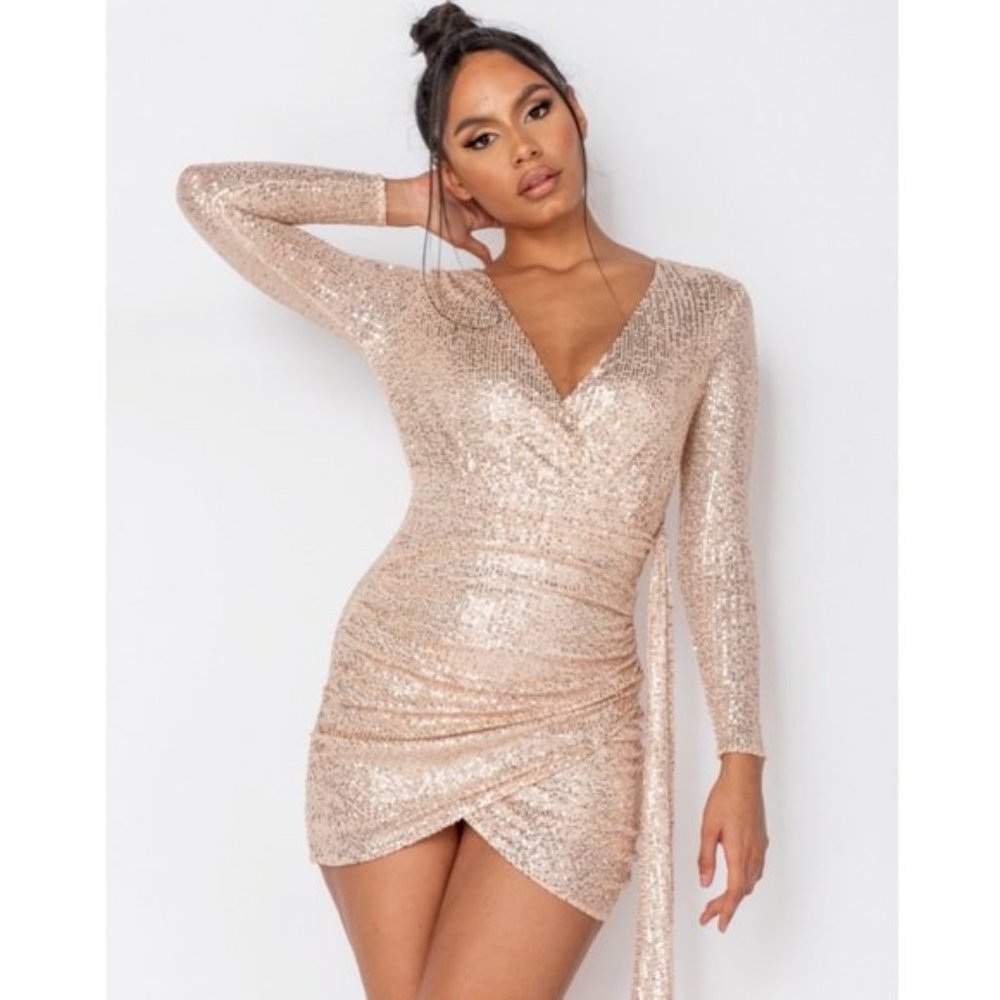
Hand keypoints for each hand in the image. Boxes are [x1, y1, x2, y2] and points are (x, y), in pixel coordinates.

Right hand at [411, 168, 499, 265]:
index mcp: (481, 217)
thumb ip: (478, 249)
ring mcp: (470, 185)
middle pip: (495, 195)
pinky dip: (458, 177)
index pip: (500, 214)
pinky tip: (448, 184)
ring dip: (469, 187)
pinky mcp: (461, 171)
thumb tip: (490, 263)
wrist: (415, 201)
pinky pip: (469, 168)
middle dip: (488, 195)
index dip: (504, 212)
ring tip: (455, 194)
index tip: (502, 211)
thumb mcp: (461, 238)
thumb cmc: (435, 221)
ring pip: (483, 181)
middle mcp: (478, 201)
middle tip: (472, 199)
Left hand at [697, 758, 767, 932]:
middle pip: (742, 890)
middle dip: (725, 906)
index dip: (726, 910)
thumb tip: (705, 883)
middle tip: (707, 916)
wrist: (744, 778)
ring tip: (716, 902)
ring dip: (735, 894)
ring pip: (749, 881)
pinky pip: (754, 869)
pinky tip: (734, 879)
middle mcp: (753, 854)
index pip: (735, 891)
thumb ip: (706, 857)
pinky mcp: (760, 841)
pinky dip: (743, 881)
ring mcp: (759, 848)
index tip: (717, 924)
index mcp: (739, 852)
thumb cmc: (724, 799)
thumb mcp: (707, 828)